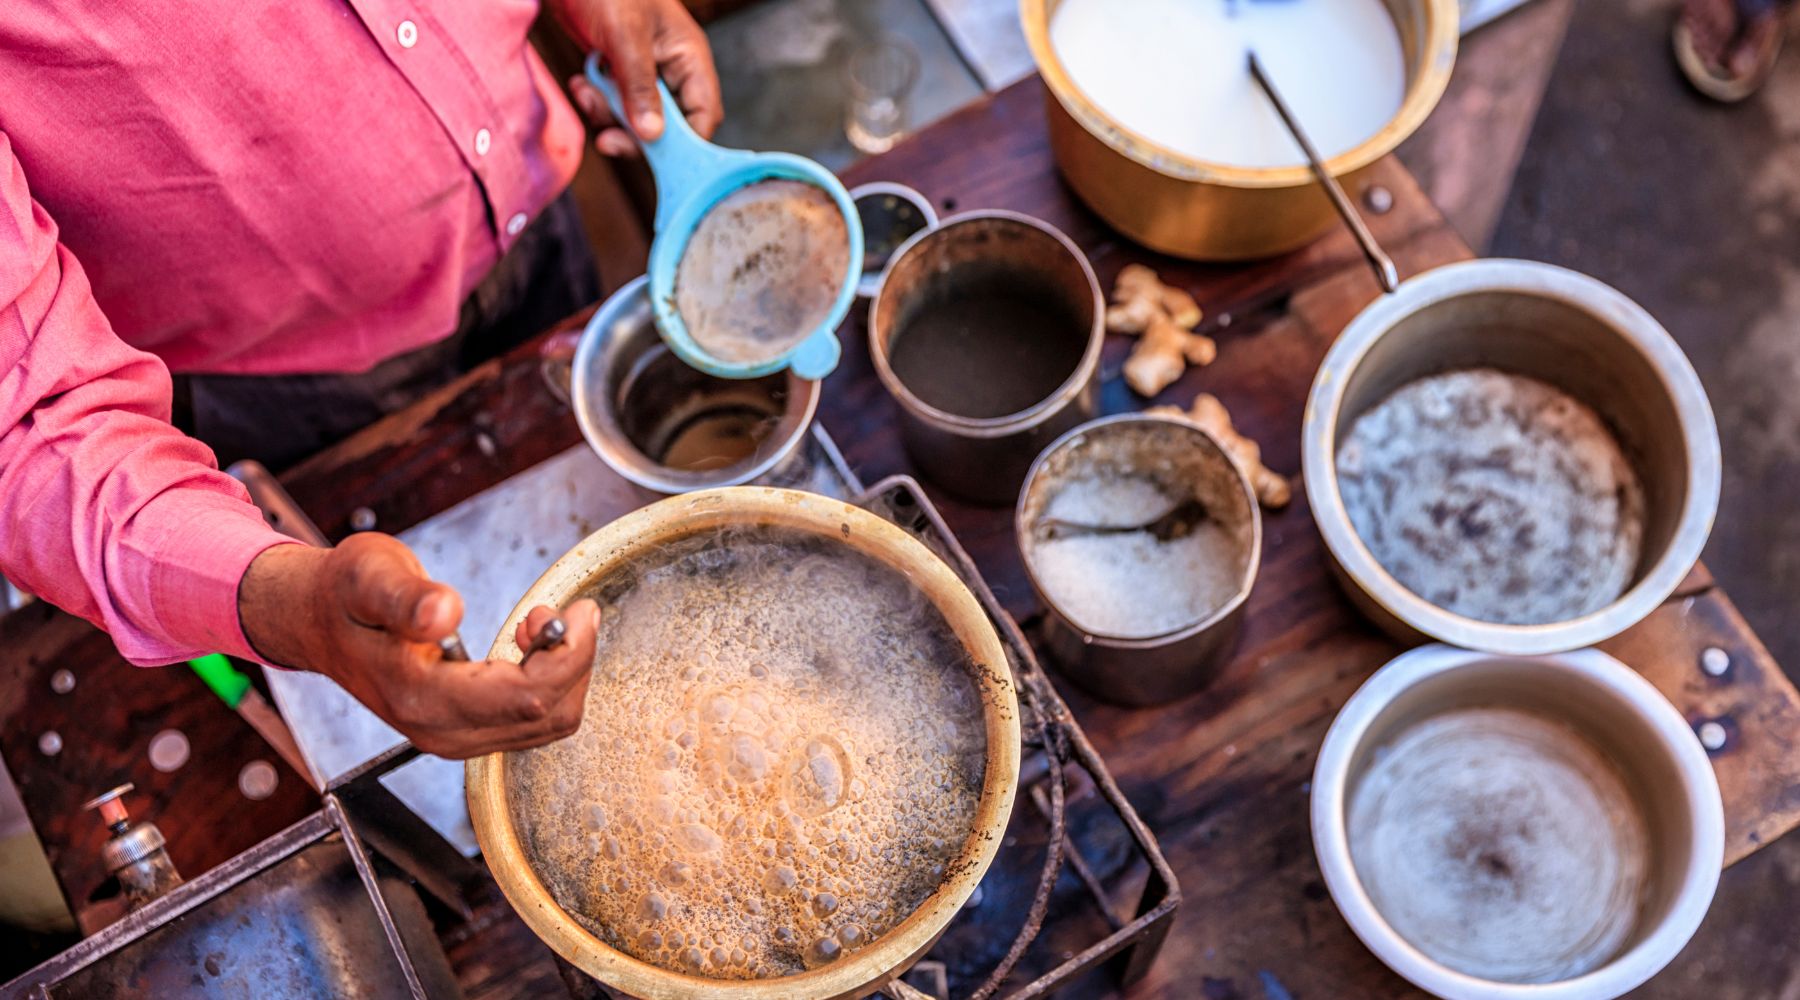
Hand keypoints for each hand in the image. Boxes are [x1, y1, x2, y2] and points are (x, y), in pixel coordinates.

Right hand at [239, 534, 600, 758]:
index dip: (569, 654)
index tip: (579, 609)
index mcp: (421, 698)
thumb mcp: (369, 575)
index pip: (527, 696)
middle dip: (573, 662)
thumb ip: (407, 597)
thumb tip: (445, 613)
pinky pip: (530, 723)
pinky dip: (548, 685)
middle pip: (547, 717)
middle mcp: (440, 731)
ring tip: (540, 623)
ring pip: (546, 725)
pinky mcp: (461, 732)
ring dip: (563, 673)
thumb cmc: (345, 594)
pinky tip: (527, 646)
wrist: (316, 621)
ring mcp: (451, 738)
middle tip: (562, 610)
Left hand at [555, 0, 722, 155]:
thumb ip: (640, 86)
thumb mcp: (625, 35)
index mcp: (688, 58)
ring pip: (636, 120)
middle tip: (608, 138)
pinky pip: (613, 106)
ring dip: (608, 115)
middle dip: (635, 134)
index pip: (703, 116)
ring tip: (587, 88)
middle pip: (668, 127)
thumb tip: (653, 136)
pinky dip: (595, 101)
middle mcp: (672, 71)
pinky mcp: (619, 75)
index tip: (658, 159)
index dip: (686, 144)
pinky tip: (582, 80)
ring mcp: (645, 74)